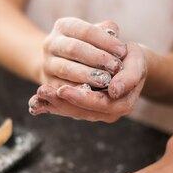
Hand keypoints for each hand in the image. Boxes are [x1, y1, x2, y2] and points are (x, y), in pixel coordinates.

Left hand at [29, 40, 146, 122]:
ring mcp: (95, 112)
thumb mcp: (137, 63)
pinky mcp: (84, 107)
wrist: (129, 62)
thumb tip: (114, 91)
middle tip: (43, 92)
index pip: (99, 104)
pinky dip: (52, 105)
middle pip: (82, 112)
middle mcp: (108, 113)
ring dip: (54, 104)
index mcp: (122, 104)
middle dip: (61, 102)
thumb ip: (129, 77)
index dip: (81, 98)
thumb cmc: (133, 60)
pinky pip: (67, 109)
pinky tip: (36, 103)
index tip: (63, 90)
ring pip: (72, 111)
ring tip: (38, 94)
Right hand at [38, 17, 126, 87]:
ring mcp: (47, 64)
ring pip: (66, 69)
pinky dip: (77, 90)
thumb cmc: (88, 47)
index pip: (85, 31)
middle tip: (116, 67)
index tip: (123, 51)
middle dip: (97, 58)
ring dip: (87, 75)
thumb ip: (106, 32)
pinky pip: (62, 87)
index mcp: (63, 26)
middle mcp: (51, 43)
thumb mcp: (96, 34)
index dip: (105, 41)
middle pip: (74, 49)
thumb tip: (114, 34)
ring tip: (106, 81)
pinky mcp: (47, 82)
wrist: (60, 63)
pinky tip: (93, 93)